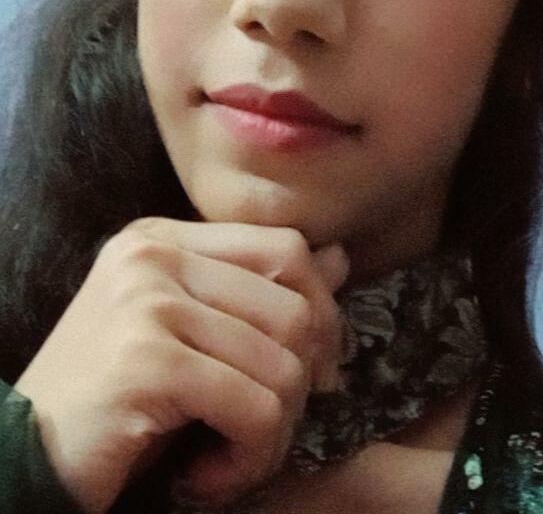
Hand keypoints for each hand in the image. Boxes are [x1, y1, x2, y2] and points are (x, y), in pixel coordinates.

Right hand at [14, 218, 348, 512]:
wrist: (24, 450)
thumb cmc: (114, 393)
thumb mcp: (189, 329)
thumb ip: (258, 290)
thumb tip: (341, 259)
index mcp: (165, 237)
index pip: (285, 248)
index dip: (321, 312)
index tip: (315, 369)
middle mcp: (155, 254)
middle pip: (294, 308)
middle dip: (301, 384)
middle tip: (265, 428)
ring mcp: (148, 301)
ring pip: (283, 366)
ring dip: (271, 434)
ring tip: (229, 457)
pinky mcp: (148, 360)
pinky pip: (255, 411)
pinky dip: (247, 460)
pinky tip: (206, 476)